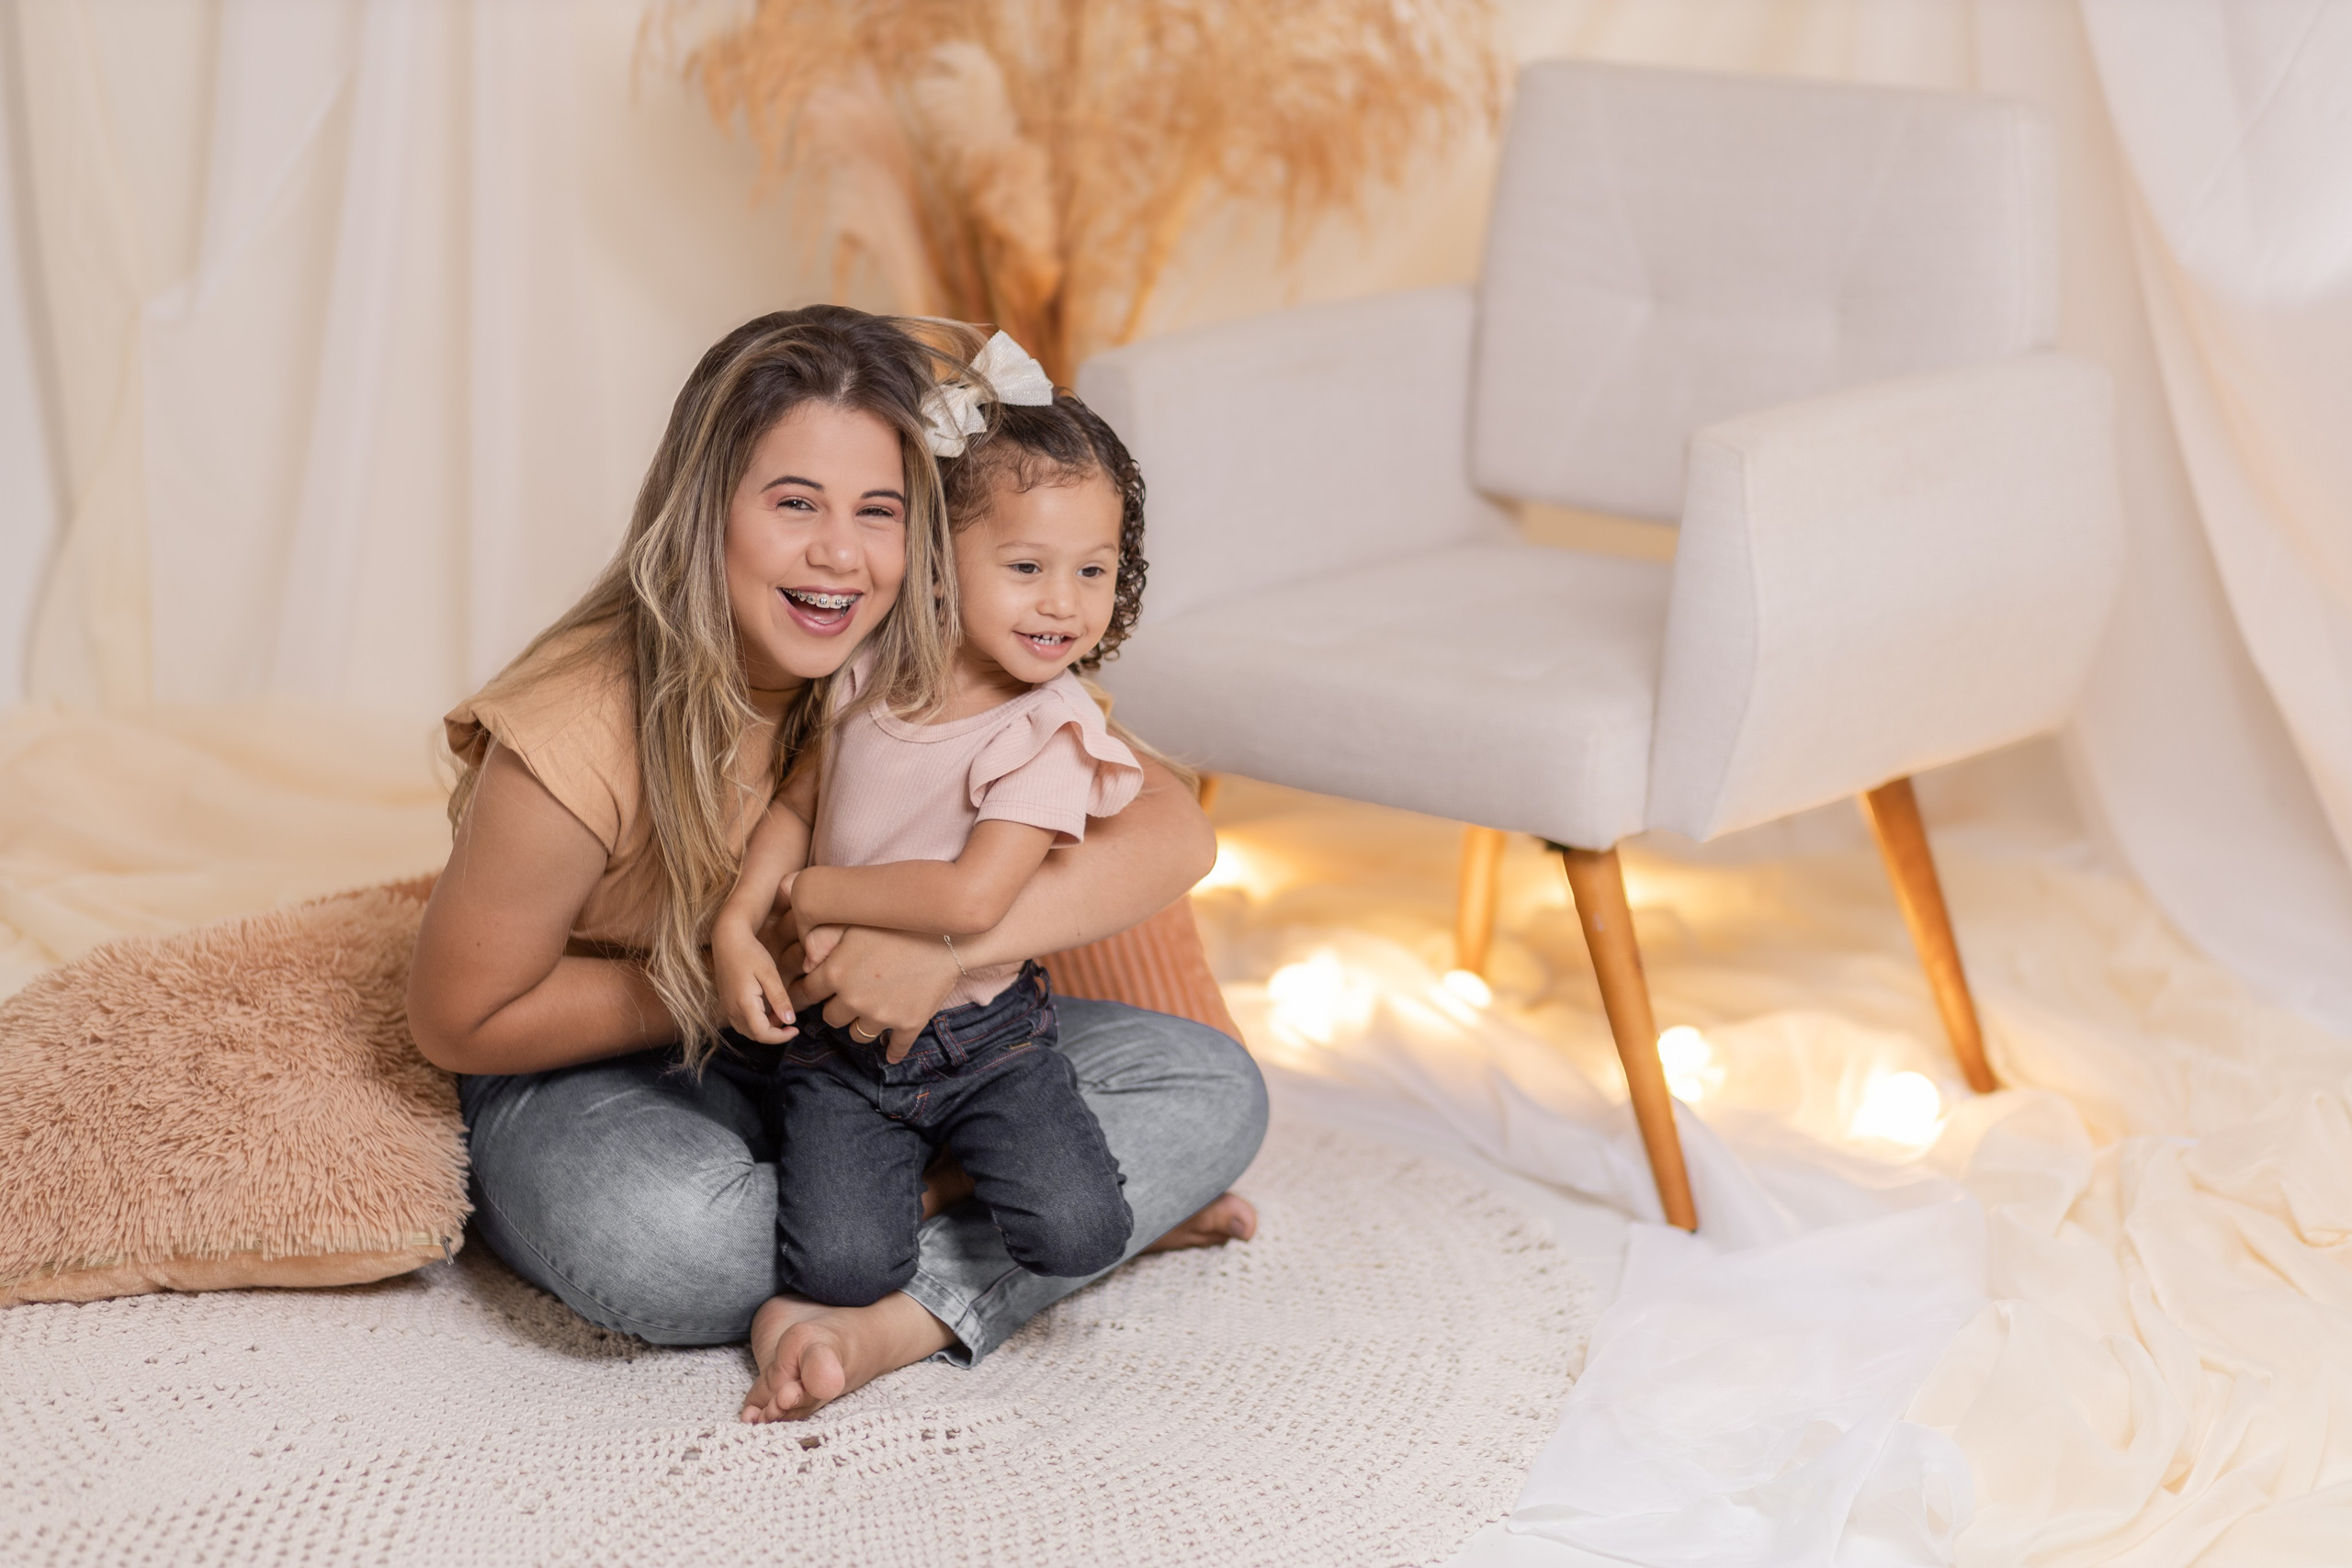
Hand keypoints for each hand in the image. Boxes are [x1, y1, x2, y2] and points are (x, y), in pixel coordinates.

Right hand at [713, 919, 796, 1044]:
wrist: (728, 940)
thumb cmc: (750, 953)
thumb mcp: (769, 974)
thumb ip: (779, 999)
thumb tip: (790, 1020)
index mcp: (743, 1004)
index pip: (763, 1034)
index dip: (781, 1037)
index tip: (796, 1028)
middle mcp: (731, 1010)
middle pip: (754, 1035)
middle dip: (775, 1033)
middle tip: (790, 1019)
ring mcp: (727, 1007)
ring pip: (747, 1030)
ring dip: (765, 1028)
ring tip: (780, 1012)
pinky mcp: (726, 1003)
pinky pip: (741, 1022)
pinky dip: (756, 1022)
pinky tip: (767, 1008)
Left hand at [787, 925, 959, 1064]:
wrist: (948, 931)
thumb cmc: (897, 920)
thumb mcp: (852, 921)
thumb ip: (821, 940)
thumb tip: (804, 963)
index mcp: (835, 972)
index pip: (806, 993)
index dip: (806, 993)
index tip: (808, 994)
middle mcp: (854, 999)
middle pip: (831, 1018)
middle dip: (838, 1007)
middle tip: (850, 994)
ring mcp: (882, 1015)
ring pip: (858, 1034)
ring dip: (862, 1023)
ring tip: (874, 1009)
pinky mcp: (908, 1023)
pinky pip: (895, 1047)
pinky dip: (893, 1051)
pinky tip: (891, 1053)